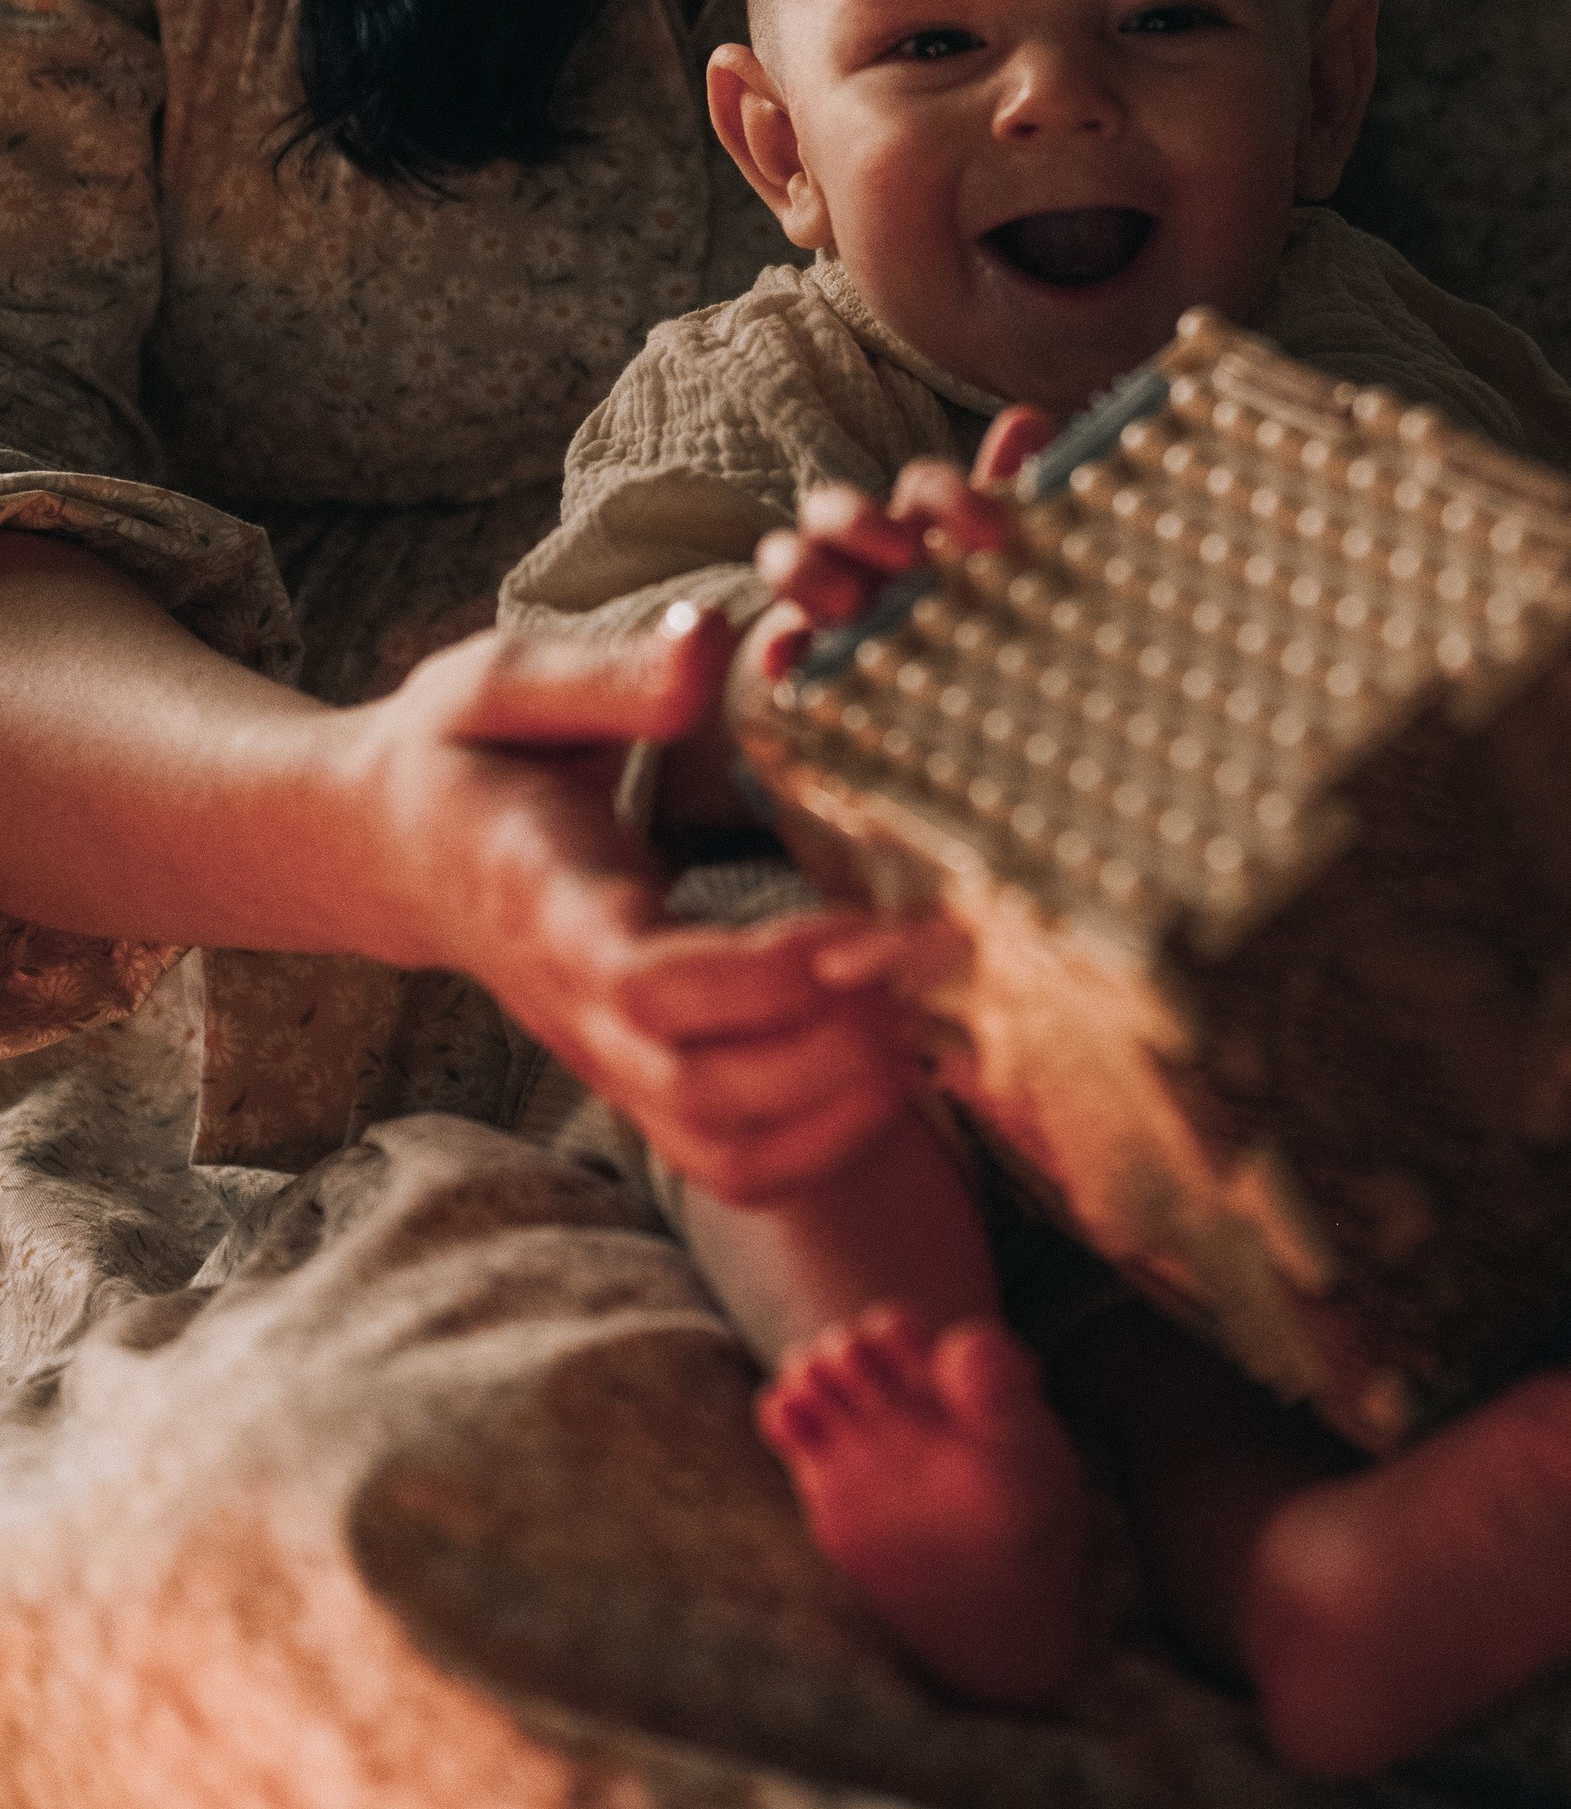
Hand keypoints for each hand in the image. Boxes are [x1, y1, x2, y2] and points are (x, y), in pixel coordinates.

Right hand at [319, 603, 945, 1204]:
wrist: (397, 849)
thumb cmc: (463, 755)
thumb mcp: (504, 684)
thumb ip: (608, 674)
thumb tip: (710, 644)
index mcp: (549, 907)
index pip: (652, 983)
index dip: (773, 972)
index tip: (871, 924)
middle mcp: (579, 1009)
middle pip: (707, 1089)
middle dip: (839, 1044)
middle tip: (934, 959)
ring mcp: (611, 1062)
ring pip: (731, 1149)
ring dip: (846, 1105)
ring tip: (928, 1012)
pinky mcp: (644, 1084)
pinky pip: (739, 1164)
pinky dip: (828, 1142)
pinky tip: (896, 1063)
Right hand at [742, 404, 1054, 687]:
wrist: (938, 726)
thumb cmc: (974, 620)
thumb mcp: (1000, 567)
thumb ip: (1015, 501)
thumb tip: (1026, 418)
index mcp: (921, 531)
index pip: (924, 490)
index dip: (952, 497)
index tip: (996, 533)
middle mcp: (864, 558)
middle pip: (836, 510)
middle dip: (862, 521)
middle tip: (908, 557)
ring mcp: (821, 606)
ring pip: (788, 560)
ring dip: (806, 569)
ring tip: (846, 604)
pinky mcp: (797, 662)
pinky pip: (771, 647)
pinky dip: (774, 648)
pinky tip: (787, 661)